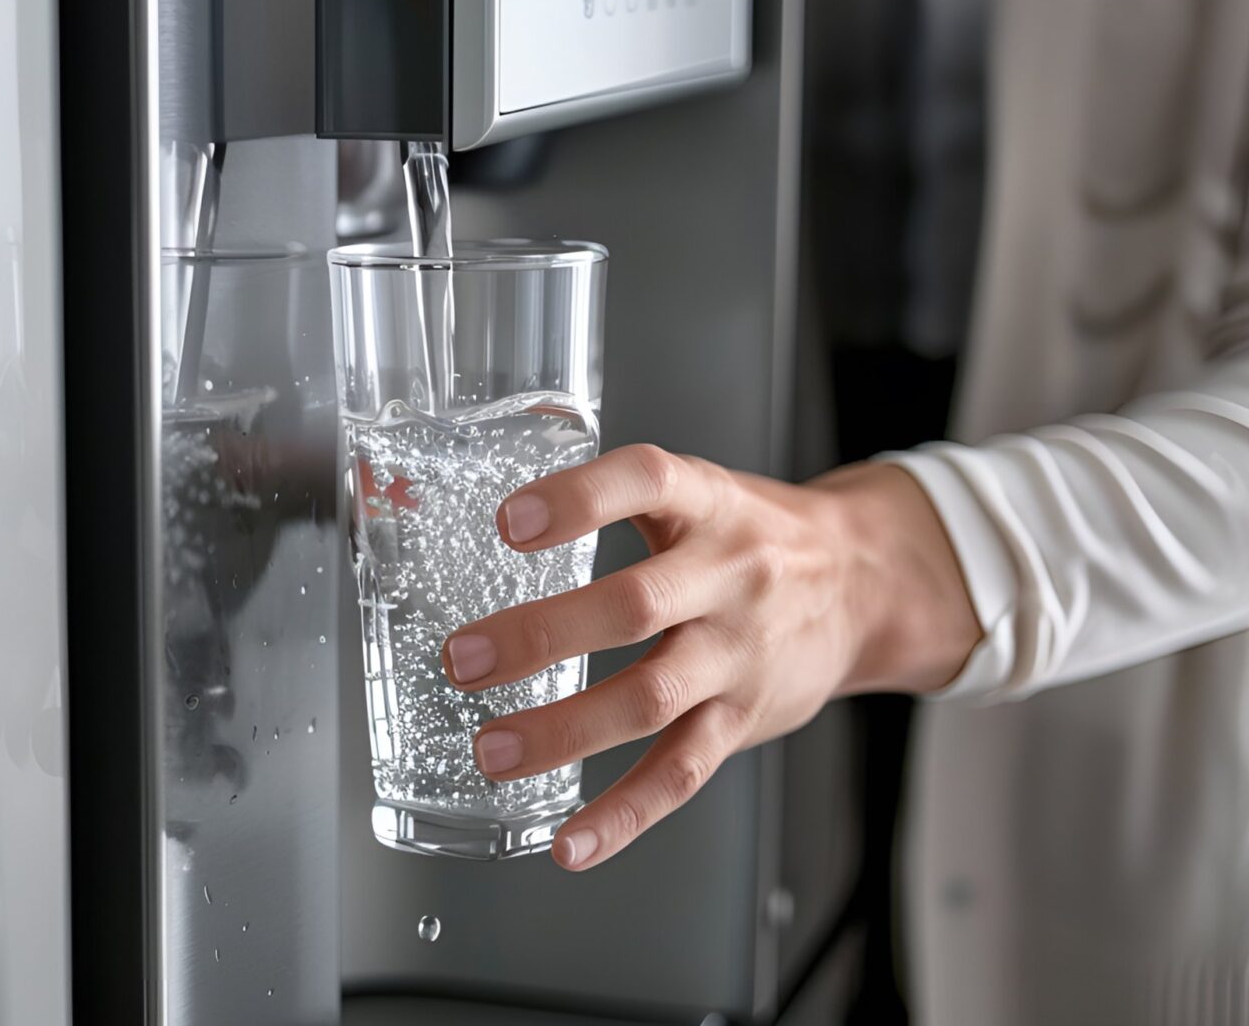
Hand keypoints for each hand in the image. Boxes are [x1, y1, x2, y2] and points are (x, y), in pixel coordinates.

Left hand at [439, 445, 980, 871]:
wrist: (865, 583)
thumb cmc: (753, 536)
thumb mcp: (698, 492)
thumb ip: (614, 500)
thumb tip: (488, 513)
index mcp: (707, 504)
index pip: (645, 482)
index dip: (579, 499)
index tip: (509, 521)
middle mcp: (726, 577)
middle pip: (633, 607)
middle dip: (540, 637)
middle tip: (460, 660)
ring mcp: (736, 654)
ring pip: (650, 699)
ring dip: (563, 733)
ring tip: (492, 751)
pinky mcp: (741, 720)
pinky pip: (681, 774)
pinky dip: (624, 816)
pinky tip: (572, 843)